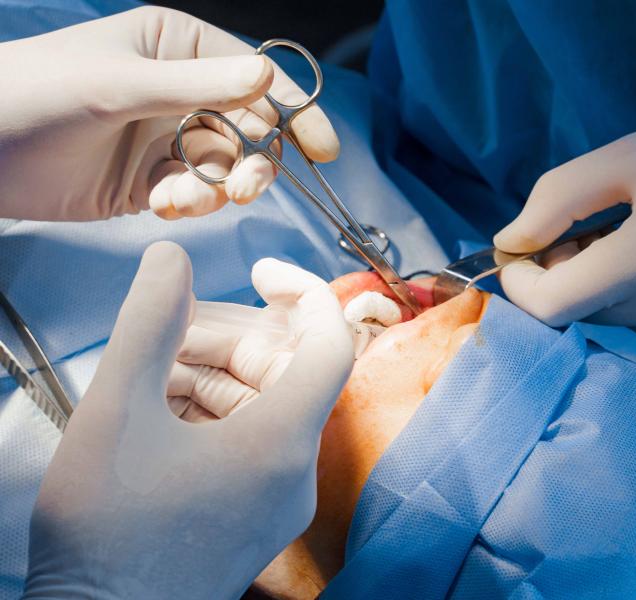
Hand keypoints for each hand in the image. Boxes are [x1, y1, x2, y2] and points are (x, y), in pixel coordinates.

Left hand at [0, 6, 338, 220]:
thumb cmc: (36, 94)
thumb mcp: (120, 85)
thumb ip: (198, 85)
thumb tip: (267, 81)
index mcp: (178, 48)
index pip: (254, 76)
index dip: (295, 110)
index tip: (324, 147)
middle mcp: (180, 90)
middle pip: (249, 129)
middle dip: (251, 162)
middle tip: (243, 190)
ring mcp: (167, 137)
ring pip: (225, 168)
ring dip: (213, 189)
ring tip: (179, 198)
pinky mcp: (151, 180)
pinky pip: (195, 193)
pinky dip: (187, 203)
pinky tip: (159, 204)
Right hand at [24, 242, 352, 598]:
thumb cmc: (106, 535)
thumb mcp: (114, 412)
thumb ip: (148, 322)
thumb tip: (170, 260)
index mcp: (280, 442)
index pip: (330, 345)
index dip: (305, 292)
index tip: (260, 268)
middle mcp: (295, 471)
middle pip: (285, 371)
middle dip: (227, 337)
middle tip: (165, 330)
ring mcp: (280, 497)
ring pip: (264, 404)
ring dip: (212, 373)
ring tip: (148, 373)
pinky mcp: (259, 513)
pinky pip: (252, 440)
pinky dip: (212, 412)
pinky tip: (160, 409)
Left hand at [494, 91, 635, 358]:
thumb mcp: (628, 157)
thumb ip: (555, 201)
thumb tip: (508, 245)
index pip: (551, 306)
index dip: (522, 284)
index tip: (521, 256)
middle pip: (583, 308)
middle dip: (570, 273)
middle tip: (594, 229)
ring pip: (617, 319)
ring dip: (608, 285)